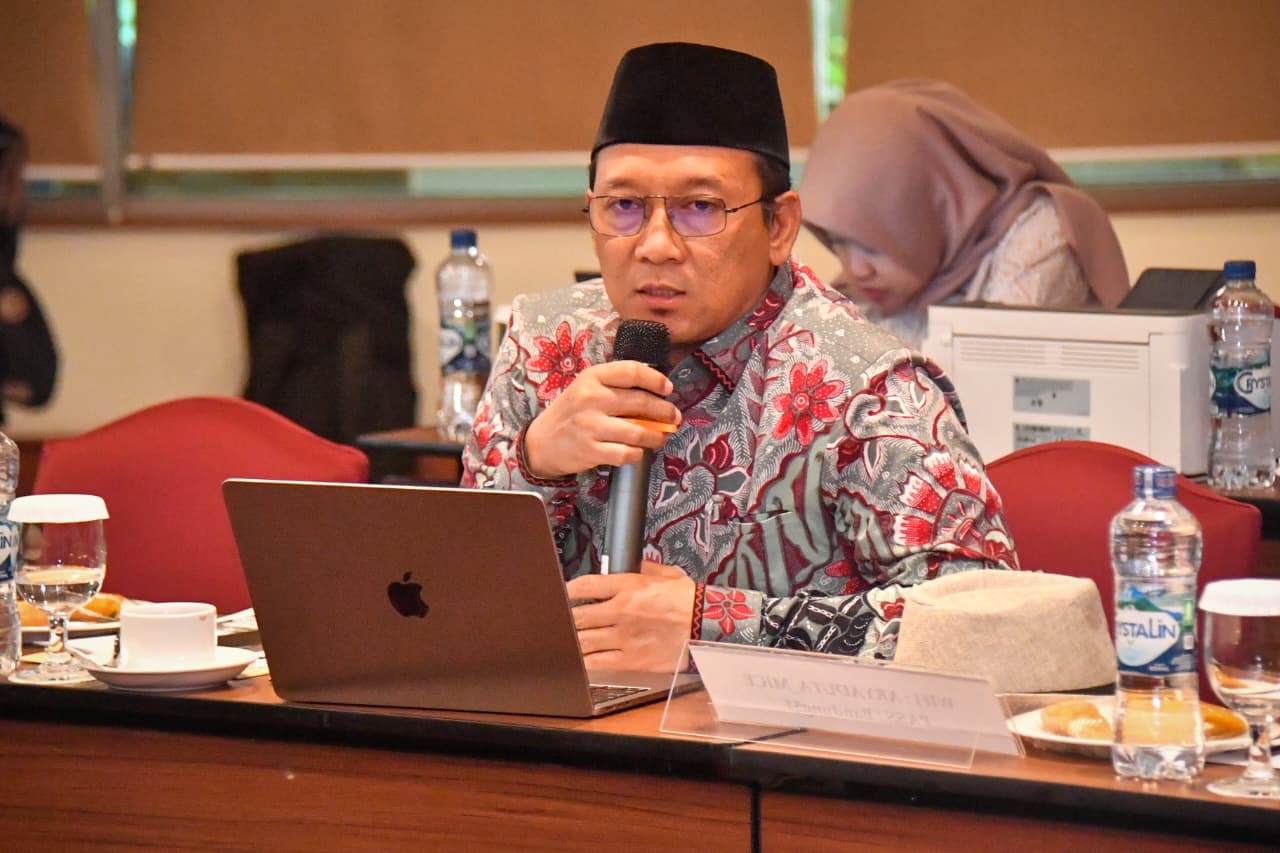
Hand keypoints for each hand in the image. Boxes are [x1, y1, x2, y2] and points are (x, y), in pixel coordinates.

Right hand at [523, 361, 679, 477]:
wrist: (541, 442)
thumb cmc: (571, 413)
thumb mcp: (586, 388)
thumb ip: (615, 386)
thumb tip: (657, 394)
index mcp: (592, 377)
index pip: (632, 371)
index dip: (655, 380)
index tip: (667, 388)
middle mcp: (591, 398)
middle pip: (640, 402)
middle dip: (664, 411)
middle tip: (673, 417)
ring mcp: (590, 425)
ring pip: (638, 431)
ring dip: (656, 435)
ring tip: (660, 436)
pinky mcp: (590, 450)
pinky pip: (626, 453)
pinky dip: (638, 454)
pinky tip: (639, 451)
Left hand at [567, 561, 694, 671]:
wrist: (708, 628)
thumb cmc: (691, 602)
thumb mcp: (668, 575)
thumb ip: (645, 568)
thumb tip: (632, 564)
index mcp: (629, 587)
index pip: (586, 586)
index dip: (568, 590)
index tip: (563, 593)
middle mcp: (622, 611)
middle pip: (578, 616)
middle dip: (565, 618)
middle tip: (560, 620)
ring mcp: (624, 637)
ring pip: (583, 640)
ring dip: (571, 640)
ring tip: (565, 640)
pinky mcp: (631, 660)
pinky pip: (598, 662)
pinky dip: (584, 661)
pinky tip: (579, 659)